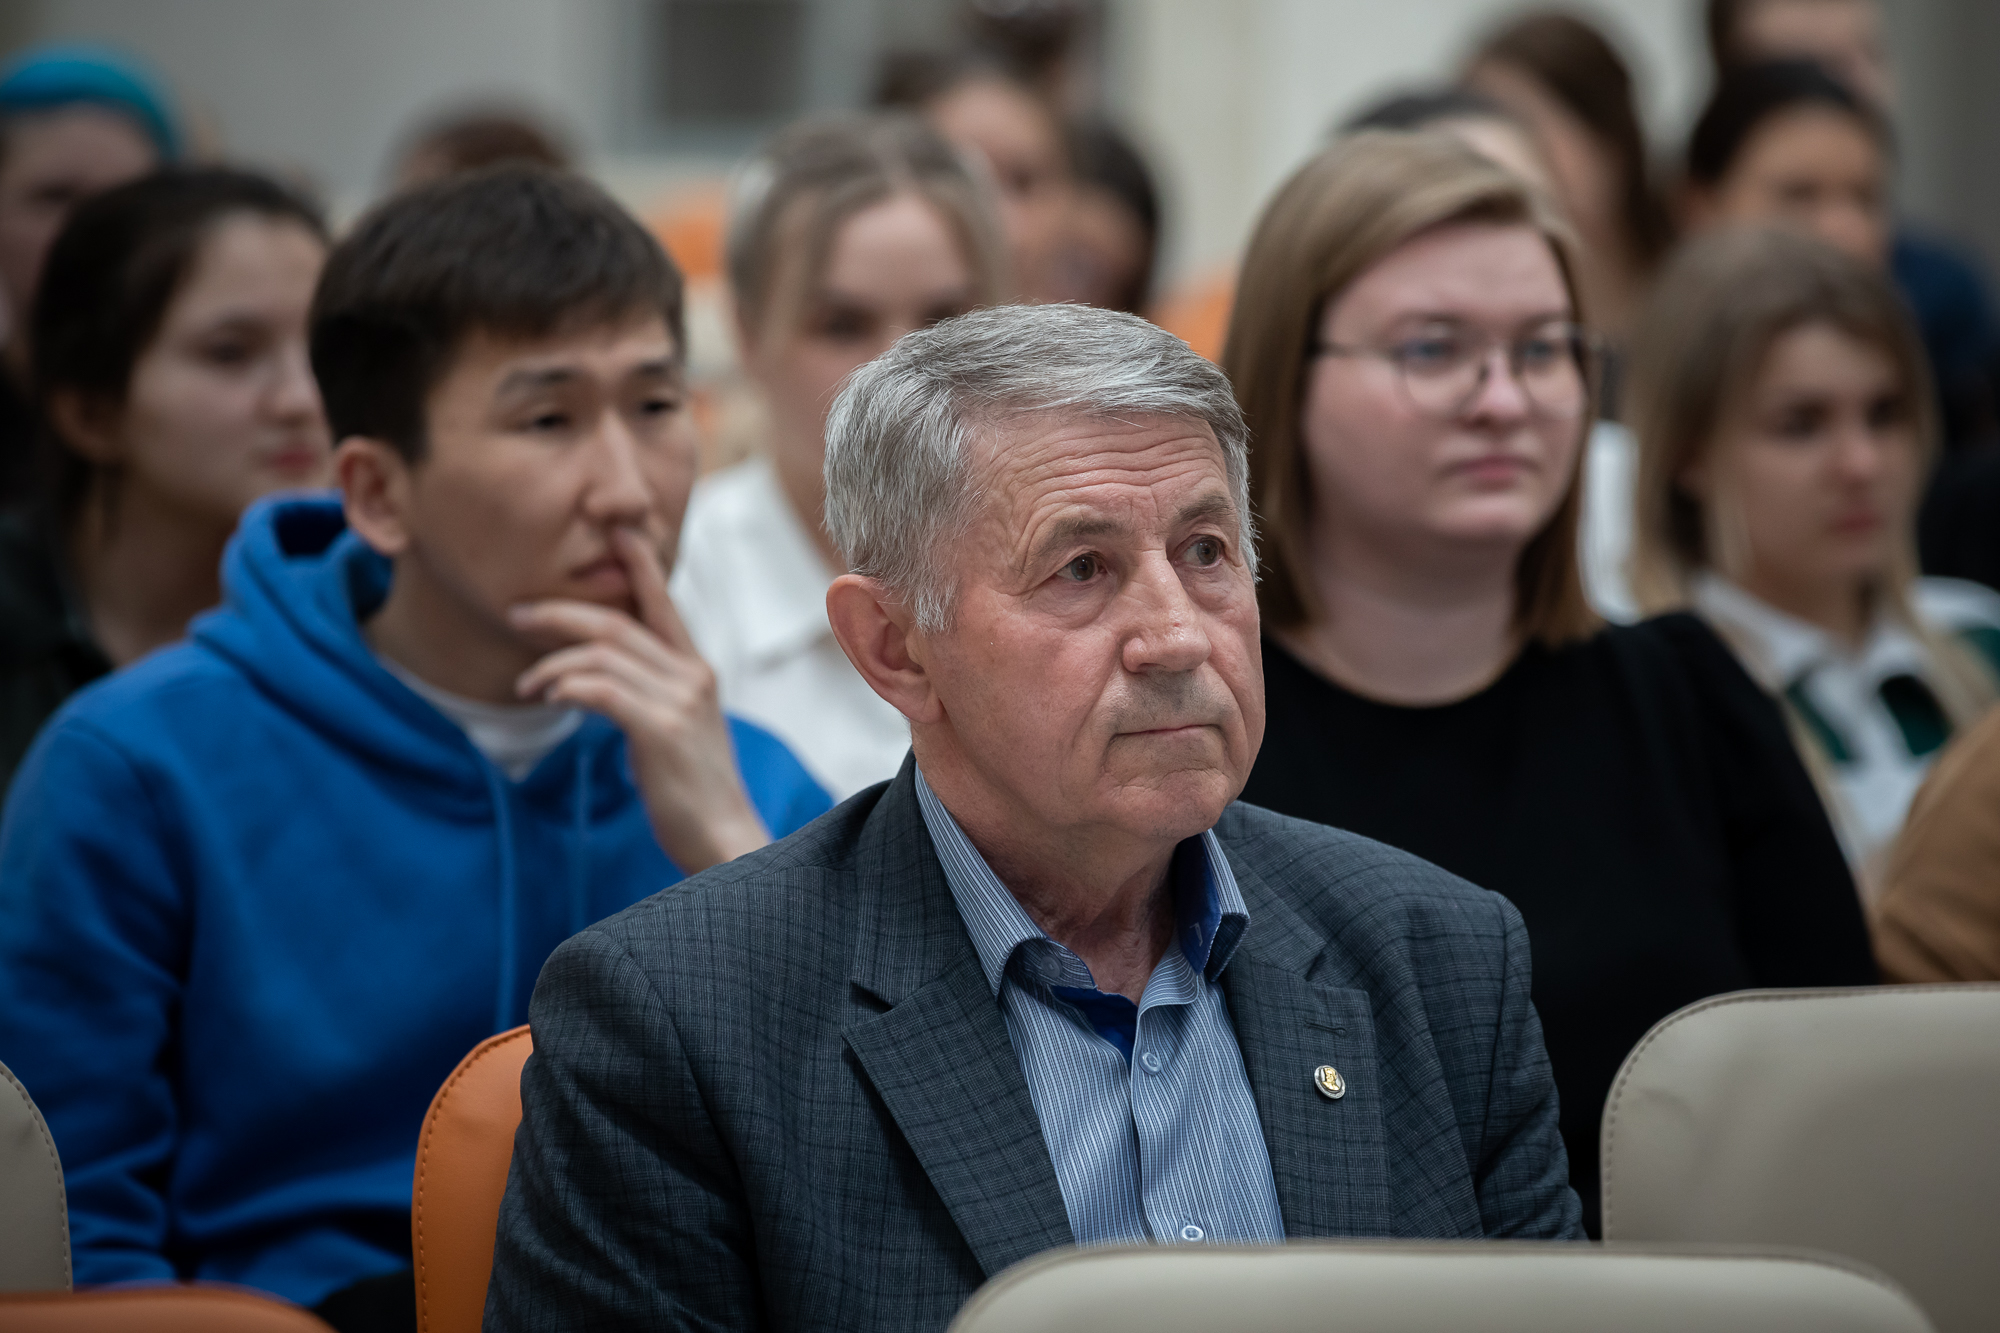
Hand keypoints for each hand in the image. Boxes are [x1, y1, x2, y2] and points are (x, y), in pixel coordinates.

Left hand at [511, 527, 767, 873]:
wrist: (724, 838)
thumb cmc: (693, 791)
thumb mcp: (677, 730)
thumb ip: (650, 695)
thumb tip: (600, 679)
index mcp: (697, 671)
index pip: (663, 604)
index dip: (638, 564)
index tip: (614, 532)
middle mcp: (692, 676)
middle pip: (617, 622)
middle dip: (560, 613)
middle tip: (518, 614)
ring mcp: (679, 700)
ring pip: (601, 653)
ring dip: (551, 664)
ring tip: (527, 684)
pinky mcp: (660, 729)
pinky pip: (599, 689)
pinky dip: (565, 685)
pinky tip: (548, 698)